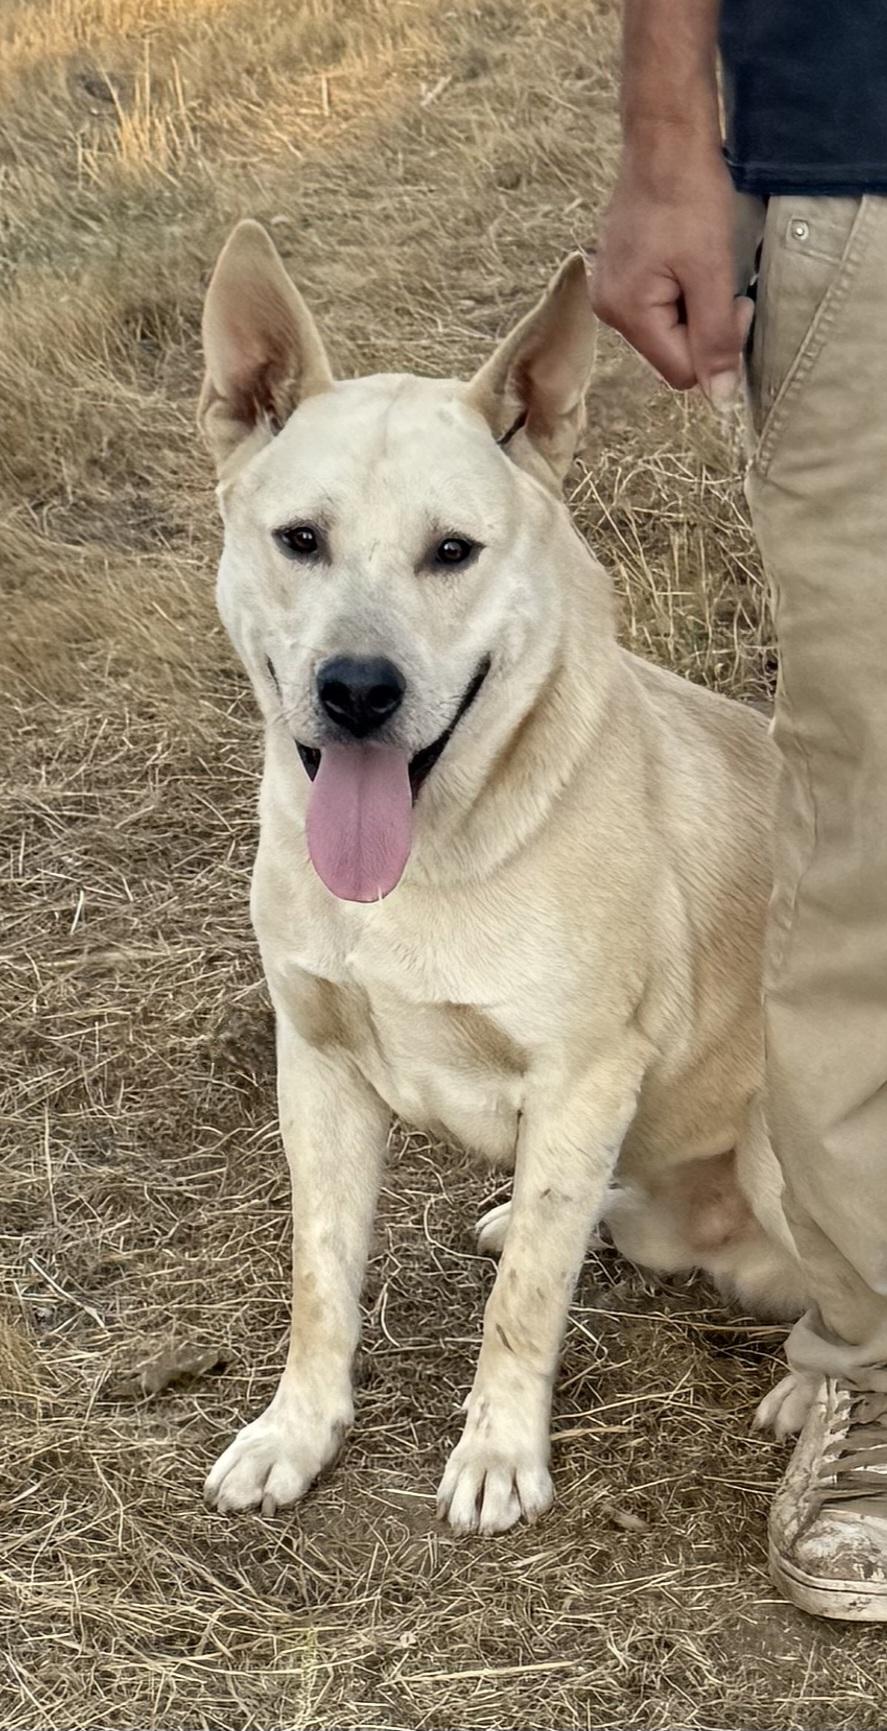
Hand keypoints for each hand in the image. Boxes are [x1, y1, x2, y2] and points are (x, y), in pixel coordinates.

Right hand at [590, 135, 751, 400]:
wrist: (664, 139)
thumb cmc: (689, 198)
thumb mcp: (711, 272)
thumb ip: (715, 339)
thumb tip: (720, 400)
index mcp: (627, 314)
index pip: (681, 372)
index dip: (716, 346)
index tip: (736, 301)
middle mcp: (608, 310)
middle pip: (670, 352)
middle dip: (704, 326)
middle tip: (723, 280)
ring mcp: (608, 290)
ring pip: (665, 329)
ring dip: (693, 307)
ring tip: (701, 262)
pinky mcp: (616, 272)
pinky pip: (655, 304)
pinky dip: (679, 290)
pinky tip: (685, 255)